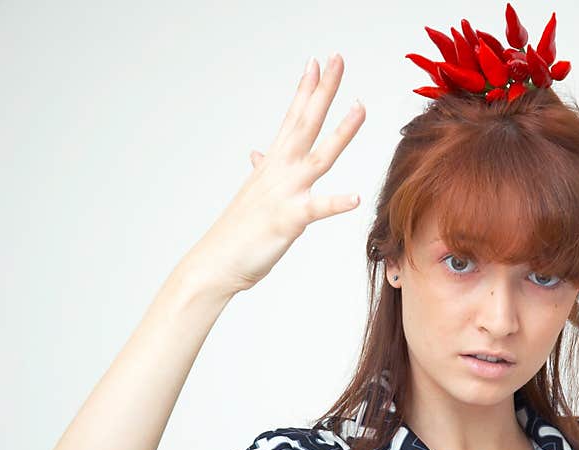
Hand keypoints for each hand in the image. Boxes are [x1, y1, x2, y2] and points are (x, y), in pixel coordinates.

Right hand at [181, 53, 365, 295]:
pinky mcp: (289, 219)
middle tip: (337, 59)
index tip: (318, 62)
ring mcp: (285, 192)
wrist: (217, 262)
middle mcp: (280, 171)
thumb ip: (261, 171)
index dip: (306, 90)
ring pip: (319, 157)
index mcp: (273, 164)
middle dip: (323, 90)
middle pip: (306, 122)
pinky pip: (316, 209)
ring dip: (341, 132)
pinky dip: (335, 203)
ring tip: (360, 107)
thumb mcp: (253, 193)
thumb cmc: (238, 231)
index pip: (293, 118)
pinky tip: (355, 197)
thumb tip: (257, 154)